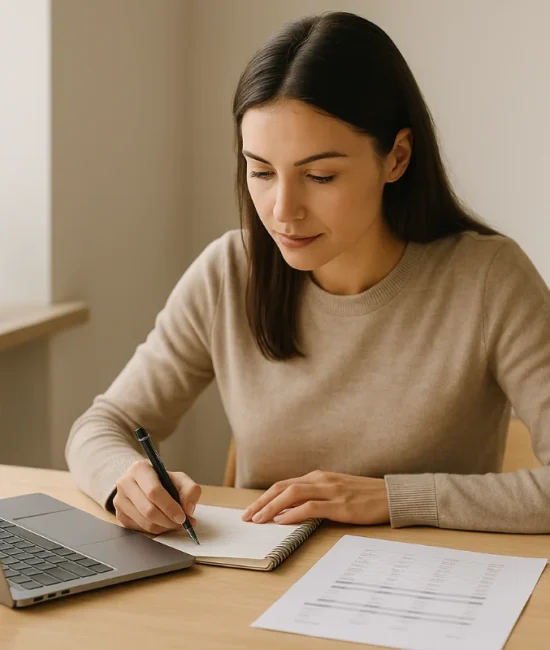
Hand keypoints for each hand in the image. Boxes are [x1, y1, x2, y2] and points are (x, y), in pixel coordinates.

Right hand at [113, 459, 201, 534]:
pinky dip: (155, 530)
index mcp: (140, 469)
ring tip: (175, 524)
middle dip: (168, 520)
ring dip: (164, 527)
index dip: (170, 507)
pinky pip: (139, 529)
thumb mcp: (180, 479)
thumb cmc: (163, 481)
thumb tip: (188, 510)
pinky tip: (164, 524)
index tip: (183, 517)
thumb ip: (191, 490)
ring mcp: (119, 500)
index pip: (154, 491)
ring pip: (144, 522)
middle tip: (182, 524)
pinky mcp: (119, 515)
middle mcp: (125, 483)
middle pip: (148, 510)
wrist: (144, 483)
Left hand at [241, 470, 389, 525]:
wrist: (392, 496)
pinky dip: (293, 513)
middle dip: (261, 502)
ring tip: (259, 519)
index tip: (251, 510)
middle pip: (282, 487)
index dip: (264, 497)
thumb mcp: (336, 491)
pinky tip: (282, 521)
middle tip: (247, 517)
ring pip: (292, 494)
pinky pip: (311, 507)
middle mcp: (321, 479)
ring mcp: (331, 490)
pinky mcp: (341, 504)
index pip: (284, 485)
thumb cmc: (364, 496)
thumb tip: (291, 511)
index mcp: (319, 476)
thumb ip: (316, 496)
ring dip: (272, 507)